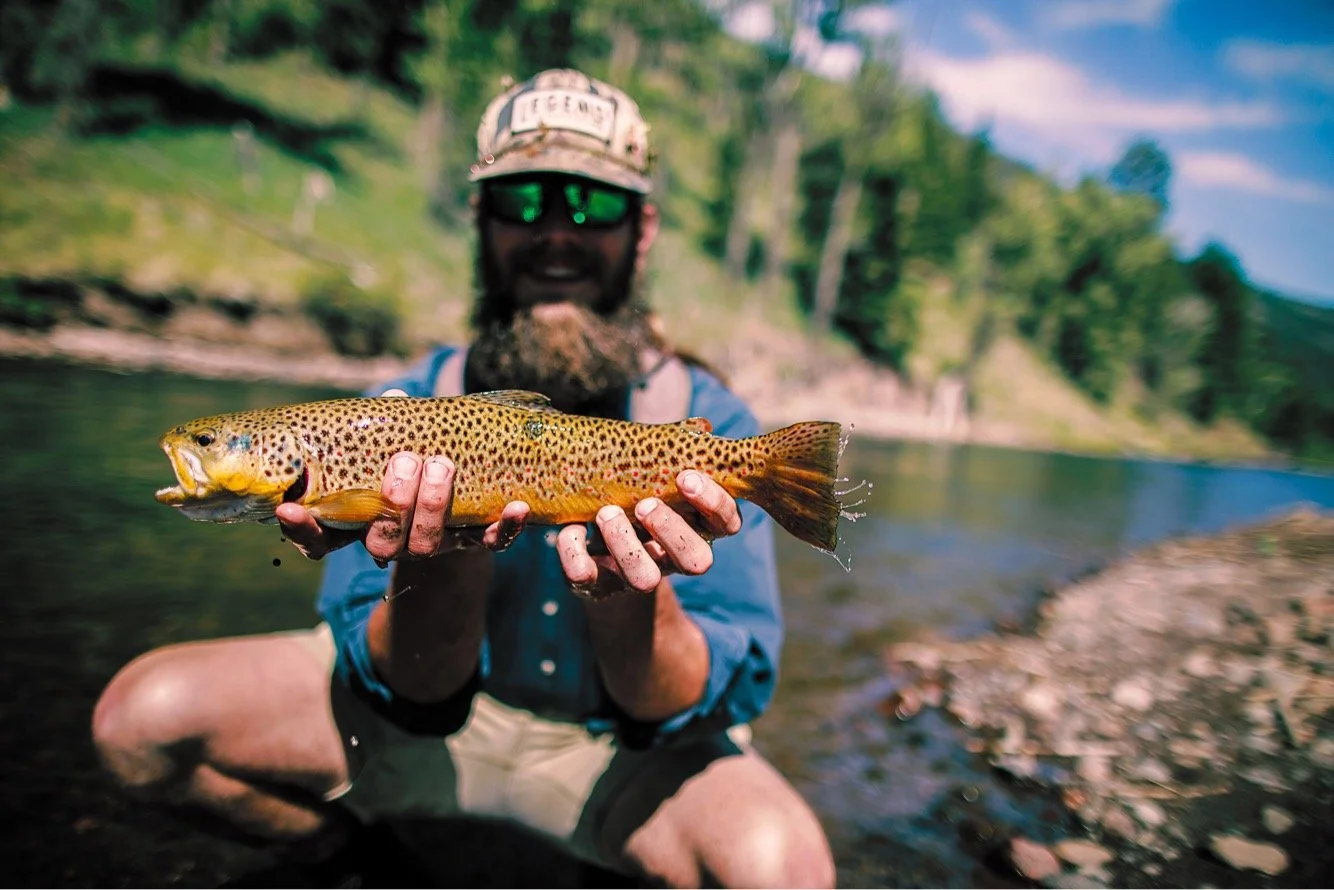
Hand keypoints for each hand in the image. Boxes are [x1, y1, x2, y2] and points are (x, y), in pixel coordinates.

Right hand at [276, 390, 529, 561]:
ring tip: (442, 466)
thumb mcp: (394, 440)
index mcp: (359, 521)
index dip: (303, 529)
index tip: (290, 508)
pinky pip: (491, 544)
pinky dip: (506, 528)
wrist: (462, 496)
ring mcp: (434, 544)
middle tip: (406, 462)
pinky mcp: (475, 541)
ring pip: (425, 544)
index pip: (320, 539)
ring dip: (433, 506)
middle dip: (393, 502)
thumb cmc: (412, 458)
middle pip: (382, 542)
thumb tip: (395, 402)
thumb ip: (388, 425)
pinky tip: (518, 507)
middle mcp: (392, 540)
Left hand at [557, 470, 741, 598]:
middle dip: (671, 530)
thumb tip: (702, 426)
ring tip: (606, 513)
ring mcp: (639, 575)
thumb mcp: (658, 475)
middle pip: (696, 560)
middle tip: (644, 504)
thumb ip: (676, 455)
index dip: (712, 502)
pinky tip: (571, 529)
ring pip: (645, 578)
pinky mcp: (600, 585)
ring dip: (625, 545)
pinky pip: (588, 579)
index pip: (726, 523)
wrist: (599, 542)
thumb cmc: (638, 494)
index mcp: (698, 528)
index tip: (684, 477)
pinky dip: (575, 554)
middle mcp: (675, 558)